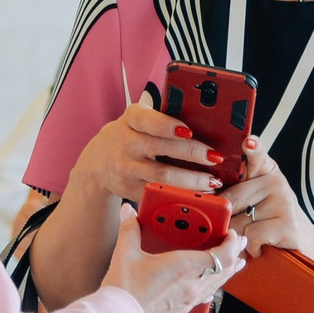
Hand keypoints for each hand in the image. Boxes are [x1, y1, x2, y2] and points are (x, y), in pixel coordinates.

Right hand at [70, 96, 225, 207]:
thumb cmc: (129, 136)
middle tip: (215, 156)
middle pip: (162, 148)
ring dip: (191, 180)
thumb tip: (205, 121)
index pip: (148, 120)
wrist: (98, 163)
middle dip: (192, 152)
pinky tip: (197, 194)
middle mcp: (126, 143)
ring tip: (212, 180)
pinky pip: (159, 193)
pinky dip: (181, 194)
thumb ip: (163, 118)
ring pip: (162, 176)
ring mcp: (126, 168)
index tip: (188, 131)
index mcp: (131, 119)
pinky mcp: (130, 189)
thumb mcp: (138, 120)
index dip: (168, 125)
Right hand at [100, 202, 246, 312]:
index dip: (231, 243)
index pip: (221, 255)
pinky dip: (212, 286)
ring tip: (233, 263)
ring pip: (217, 285)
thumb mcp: (126, 254)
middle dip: (234, 255)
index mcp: (184, 267)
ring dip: (226, 271)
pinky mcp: (181, 312)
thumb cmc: (124, 293)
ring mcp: (188, 301)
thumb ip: (130, 230)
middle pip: (224, 270)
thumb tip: (129, 212)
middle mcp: (191, 286)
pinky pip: (204, 296)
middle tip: (238, 244)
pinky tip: (209, 287)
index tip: (231, 233)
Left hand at [215, 143, 313, 266]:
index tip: (248, 141)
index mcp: (264, 170)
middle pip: (231, 200)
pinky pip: (252, 236)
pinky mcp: (287, 224)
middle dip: (226, 221)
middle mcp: (276, 181)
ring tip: (253, 236)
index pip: (256, 155)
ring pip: (238, 222)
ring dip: (239, 237)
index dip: (252, 147)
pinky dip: (252, 247)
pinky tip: (263, 245)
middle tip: (236, 227)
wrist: (302, 242)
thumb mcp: (252, 201)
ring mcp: (284, 201)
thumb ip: (233, 193)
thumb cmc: (270, 220)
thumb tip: (208, 199)